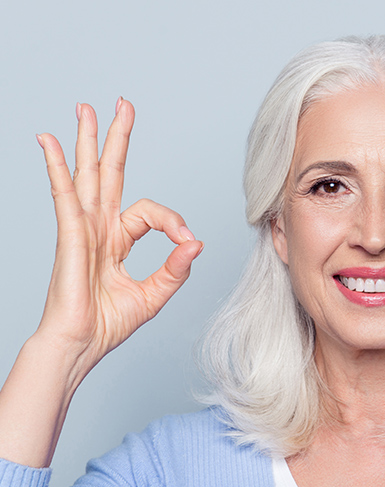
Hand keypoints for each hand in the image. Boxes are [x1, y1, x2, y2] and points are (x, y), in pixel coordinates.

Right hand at [35, 98, 202, 381]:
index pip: (150, 212)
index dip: (173, 222)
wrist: (82, 344)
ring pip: (87, 175)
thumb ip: (176, 268)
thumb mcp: (155, 294)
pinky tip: (49, 142)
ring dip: (87, 140)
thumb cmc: (110, 323)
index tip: (188, 243)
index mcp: (118, 240)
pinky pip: (64, 195)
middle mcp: (100, 228)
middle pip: (110, 174)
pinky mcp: (70, 236)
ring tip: (86, 108)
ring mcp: (83, 229)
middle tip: (123, 105)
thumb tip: (197, 242)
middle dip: (117, 139)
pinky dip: (57, 167)